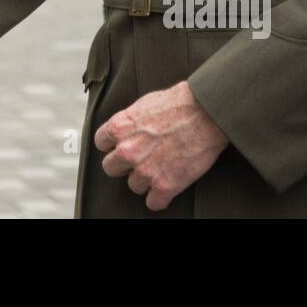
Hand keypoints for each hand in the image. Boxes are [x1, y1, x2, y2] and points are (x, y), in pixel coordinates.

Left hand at [94, 81, 228, 210]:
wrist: (206, 113)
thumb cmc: (178, 103)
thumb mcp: (143, 104)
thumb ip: (129, 122)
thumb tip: (126, 130)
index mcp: (119, 128)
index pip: (101, 143)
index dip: (113, 144)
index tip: (122, 145)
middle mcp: (127, 151)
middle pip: (111, 168)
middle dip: (124, 165)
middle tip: (140, 159)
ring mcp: (145, 170)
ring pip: (133, 186)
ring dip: (145, 180)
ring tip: (160, 168)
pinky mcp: (165, 186)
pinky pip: (153, 203)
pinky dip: (160, 198)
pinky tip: (168, 186)